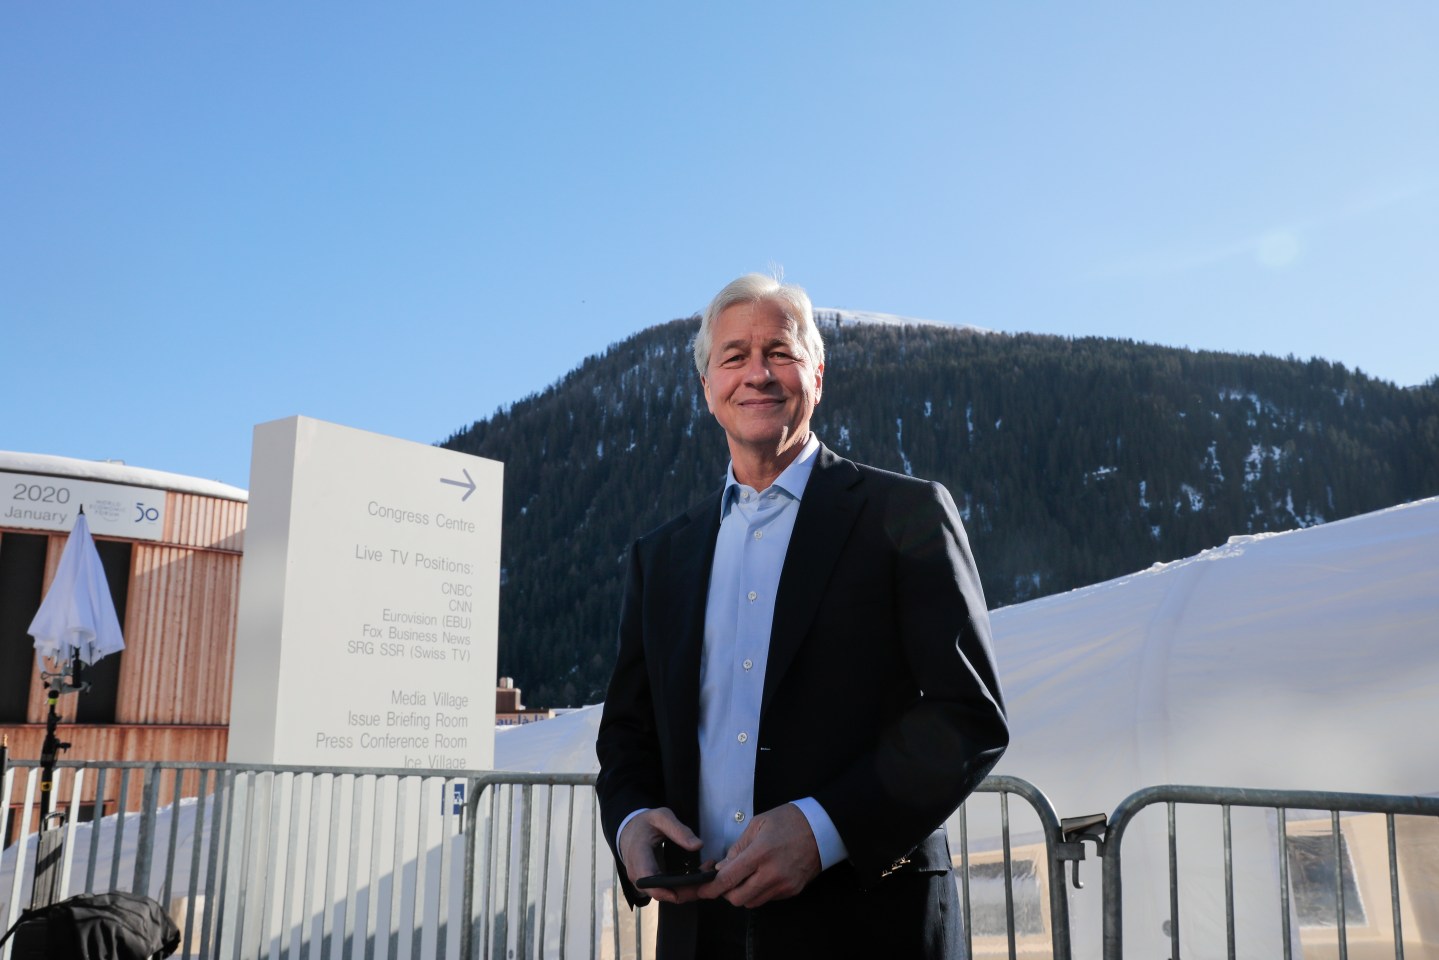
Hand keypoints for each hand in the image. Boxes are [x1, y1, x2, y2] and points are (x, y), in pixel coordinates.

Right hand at [618, 808, 706, 903]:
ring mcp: (644, 882)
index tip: (691, 886)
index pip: (649, 881)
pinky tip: (698, 876)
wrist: (630, 831)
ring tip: (707, 873)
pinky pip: (668, 891)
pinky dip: (684, 887)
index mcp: (638, 856)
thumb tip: (697, 846)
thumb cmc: (645, 824)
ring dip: (689, 888)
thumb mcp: (661, 817)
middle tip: (709, 874)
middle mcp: (638, 875)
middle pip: (663, 892)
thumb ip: (679, 830)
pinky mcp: (652, 884)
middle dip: (688, 888)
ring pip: (668, 894)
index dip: (667, 890)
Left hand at [699, 803, 820, 907]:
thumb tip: (722, 868)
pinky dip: (759, 892)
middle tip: (727, 879)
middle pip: (738, 898)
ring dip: (743, 893)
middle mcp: (772, 873)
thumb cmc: (789, 821)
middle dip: (726, 892)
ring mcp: (784, 885)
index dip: (711, 888)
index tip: (701, 890)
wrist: (822, 828)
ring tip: (746, 875)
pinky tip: (763, 876)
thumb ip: (738, 848)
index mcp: (760, 853)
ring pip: (752, 902)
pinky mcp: (792, 891)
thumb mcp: (758, 824)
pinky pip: (767, 899)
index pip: (729, 879)